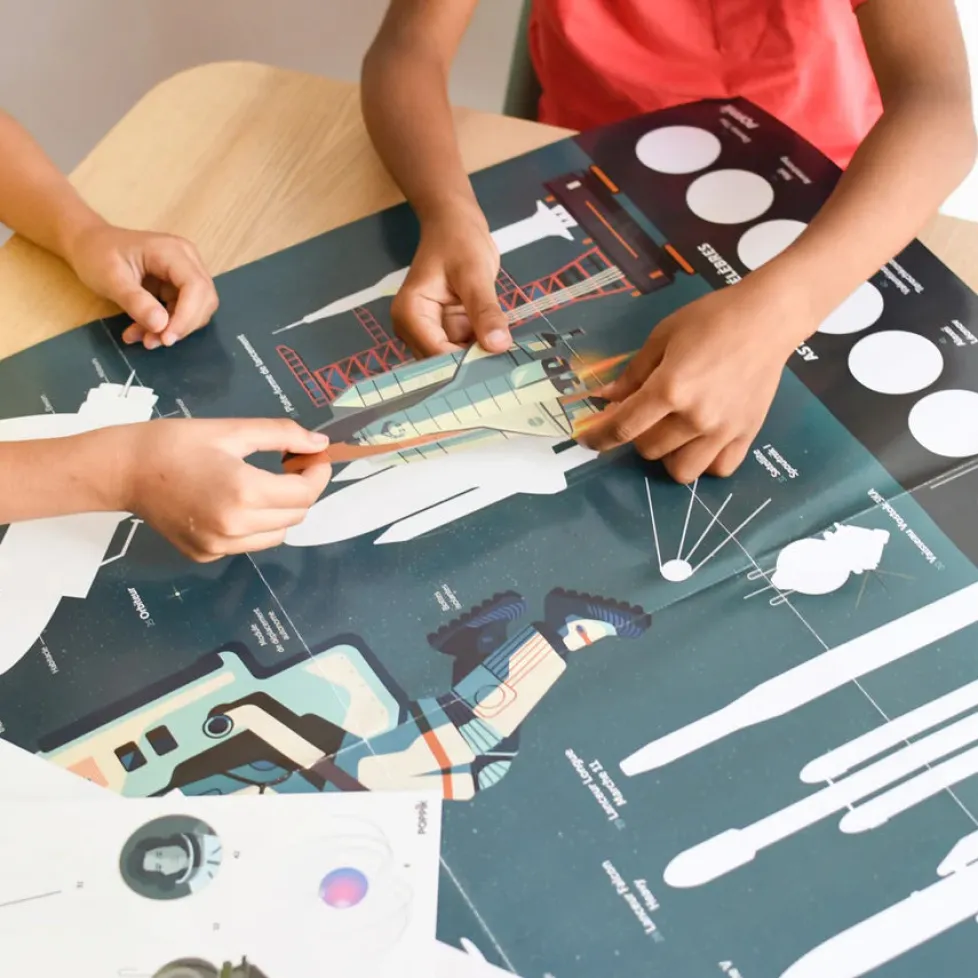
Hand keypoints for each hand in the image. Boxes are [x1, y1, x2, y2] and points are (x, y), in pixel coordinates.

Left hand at [64, 222, 218, 349]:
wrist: (88, 244)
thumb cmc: (96, 255)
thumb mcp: (110, 278)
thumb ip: (135, 301)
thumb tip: (161, 326)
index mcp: (172, 251)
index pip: (196, 286)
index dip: (187, 316)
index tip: (166, 338)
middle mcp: (187, 260)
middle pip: (204, 299)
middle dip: (183, 325)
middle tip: (153, 341)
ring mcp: (186, 272)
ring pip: (197, 309)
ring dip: (174, 328)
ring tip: (143, 338)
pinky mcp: (179, 285)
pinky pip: (184, 311)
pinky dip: (166, 326)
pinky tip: (142, 331)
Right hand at [111, 417, 331, 560]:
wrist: (123, 470)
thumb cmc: (177, 442)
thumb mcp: (233, 430)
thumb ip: (282, 436)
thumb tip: (320, 443)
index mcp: (244, 492)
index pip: (304, 493)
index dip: (318, 473)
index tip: (315, 456)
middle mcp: (235, 526)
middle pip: (296, 515)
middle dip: (302, 489)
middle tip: (291, 464)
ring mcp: (220, 546)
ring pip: (277, 534)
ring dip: (282, 510)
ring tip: (265, 483)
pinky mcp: (206, 555)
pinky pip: (248, 543)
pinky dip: (255, 525)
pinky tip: (236, 502)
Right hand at [391, 202, 510, 356]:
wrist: (456, 224)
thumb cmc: (459, 240)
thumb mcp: (475, 273)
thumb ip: (485, 311)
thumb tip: (499, 345)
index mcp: (410, 314)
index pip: (435, 354)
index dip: (464, 364)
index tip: (498, 368)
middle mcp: (414, 329)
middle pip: (442, 362)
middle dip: (473, 364)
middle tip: (509, 369)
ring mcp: (430, 331)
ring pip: (456, 359)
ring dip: (480, 359)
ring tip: (509, 360)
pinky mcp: (447, 331)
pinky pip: (465, 349)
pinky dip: (482, 349)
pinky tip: (503, 349)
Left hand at [580, 281, 808, 482]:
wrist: (767, 318)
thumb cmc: (712, 319)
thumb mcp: (663, 337)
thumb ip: (634, 373)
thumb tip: (607, 398)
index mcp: (670, 389)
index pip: (623, 427)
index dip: (599, 437)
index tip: (587, 440)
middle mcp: (695, 417)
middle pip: (649, 450)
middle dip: (638, 435)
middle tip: (647, 415)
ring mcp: (723, 430)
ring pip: (682, 470)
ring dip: (669, 455)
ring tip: (674, 432)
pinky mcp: (747, 435)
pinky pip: (719, 469)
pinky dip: (706, 462)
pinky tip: (702, 441)